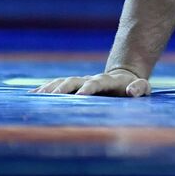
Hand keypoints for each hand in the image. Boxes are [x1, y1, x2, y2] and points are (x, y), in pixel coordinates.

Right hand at [31, 67, 150, 96]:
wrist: (123, 79)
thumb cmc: (133, 88)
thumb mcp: (142, 88)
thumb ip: (140, 88)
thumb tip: (132, 91)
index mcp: (108, 81)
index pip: (97, 82)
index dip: (90, 87)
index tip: (81, 95)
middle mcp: (91, 79)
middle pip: (75, 80)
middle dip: (64, 87)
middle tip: (54, 96)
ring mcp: (81, 82)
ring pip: (63, 82)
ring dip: (50, 88)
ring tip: (36, 96)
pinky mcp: (73, 86)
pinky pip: (57, 86)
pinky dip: (45, 89)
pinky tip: (31, 95)